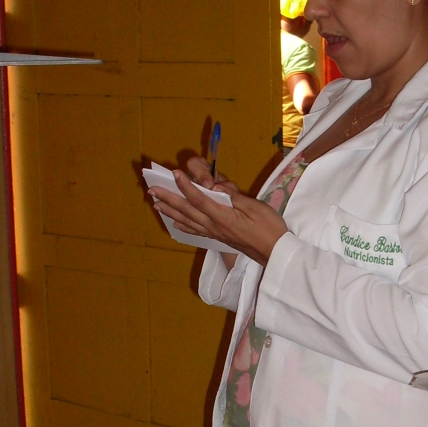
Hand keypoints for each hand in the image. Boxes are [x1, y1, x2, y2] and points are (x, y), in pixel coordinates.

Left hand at [148, 156, 288, 265]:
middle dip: (169, 198)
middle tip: (152, 189)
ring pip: (188, 220)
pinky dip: (184, 224)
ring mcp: (215, 233)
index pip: (199, 198)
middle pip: (187, 210)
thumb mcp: (255, 207)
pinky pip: (196, 230)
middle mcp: (214, 226)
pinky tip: (176, 222)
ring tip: (156, 204)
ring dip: (170, 211)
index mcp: (223, 216)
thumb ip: (234, 197)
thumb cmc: (270, 228)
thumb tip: (216, 188)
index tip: (175, 173)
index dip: (186, 185)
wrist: (275, 253)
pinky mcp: (219, 237)